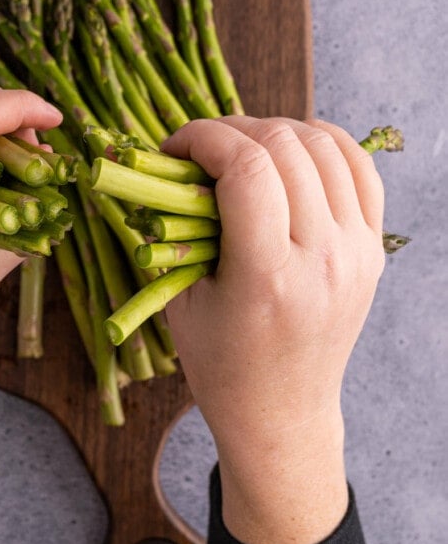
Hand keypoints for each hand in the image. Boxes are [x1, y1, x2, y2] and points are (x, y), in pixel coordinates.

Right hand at [163, 116, 384, 543]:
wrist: (282, 413)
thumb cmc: (221, 364)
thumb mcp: (182, 299)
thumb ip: (178, 227)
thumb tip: (170, 162)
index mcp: (268, 277)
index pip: (247, 168)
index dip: (204, 138)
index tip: (176, 147)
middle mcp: (322, 259)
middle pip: (284, 147)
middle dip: (233, 130)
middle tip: (202, 149)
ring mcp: (356, 253)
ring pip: (325, 146)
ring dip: (275, 131)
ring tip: (242, 148)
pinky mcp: (373, 250)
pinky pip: (360, 168)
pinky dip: (324, 143)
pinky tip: (292, 148)